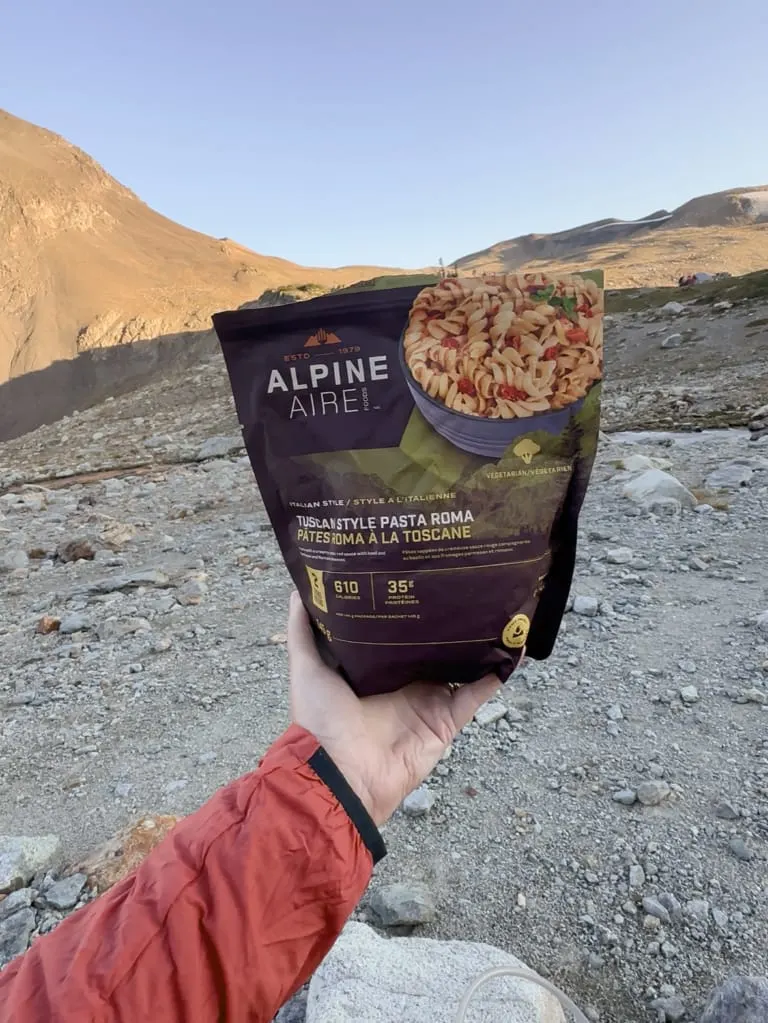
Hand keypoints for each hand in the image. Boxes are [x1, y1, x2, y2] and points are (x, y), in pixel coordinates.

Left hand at [287, 591, 501, 826]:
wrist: (339, 774)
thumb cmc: (319, 720)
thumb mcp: (306, 667)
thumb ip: (303, 630)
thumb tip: (299, 587)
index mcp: (375, 670)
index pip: (398, 634)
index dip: (409, 610)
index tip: (420, 575)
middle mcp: (405, 683)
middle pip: (433, 647)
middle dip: (447, 621)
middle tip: (463, 582)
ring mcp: (429, 701)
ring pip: (461, 665)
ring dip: (479, 642)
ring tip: (496, 605)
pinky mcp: (447, 720)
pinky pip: (479, 694)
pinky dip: (499, 673)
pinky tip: (516, 646)